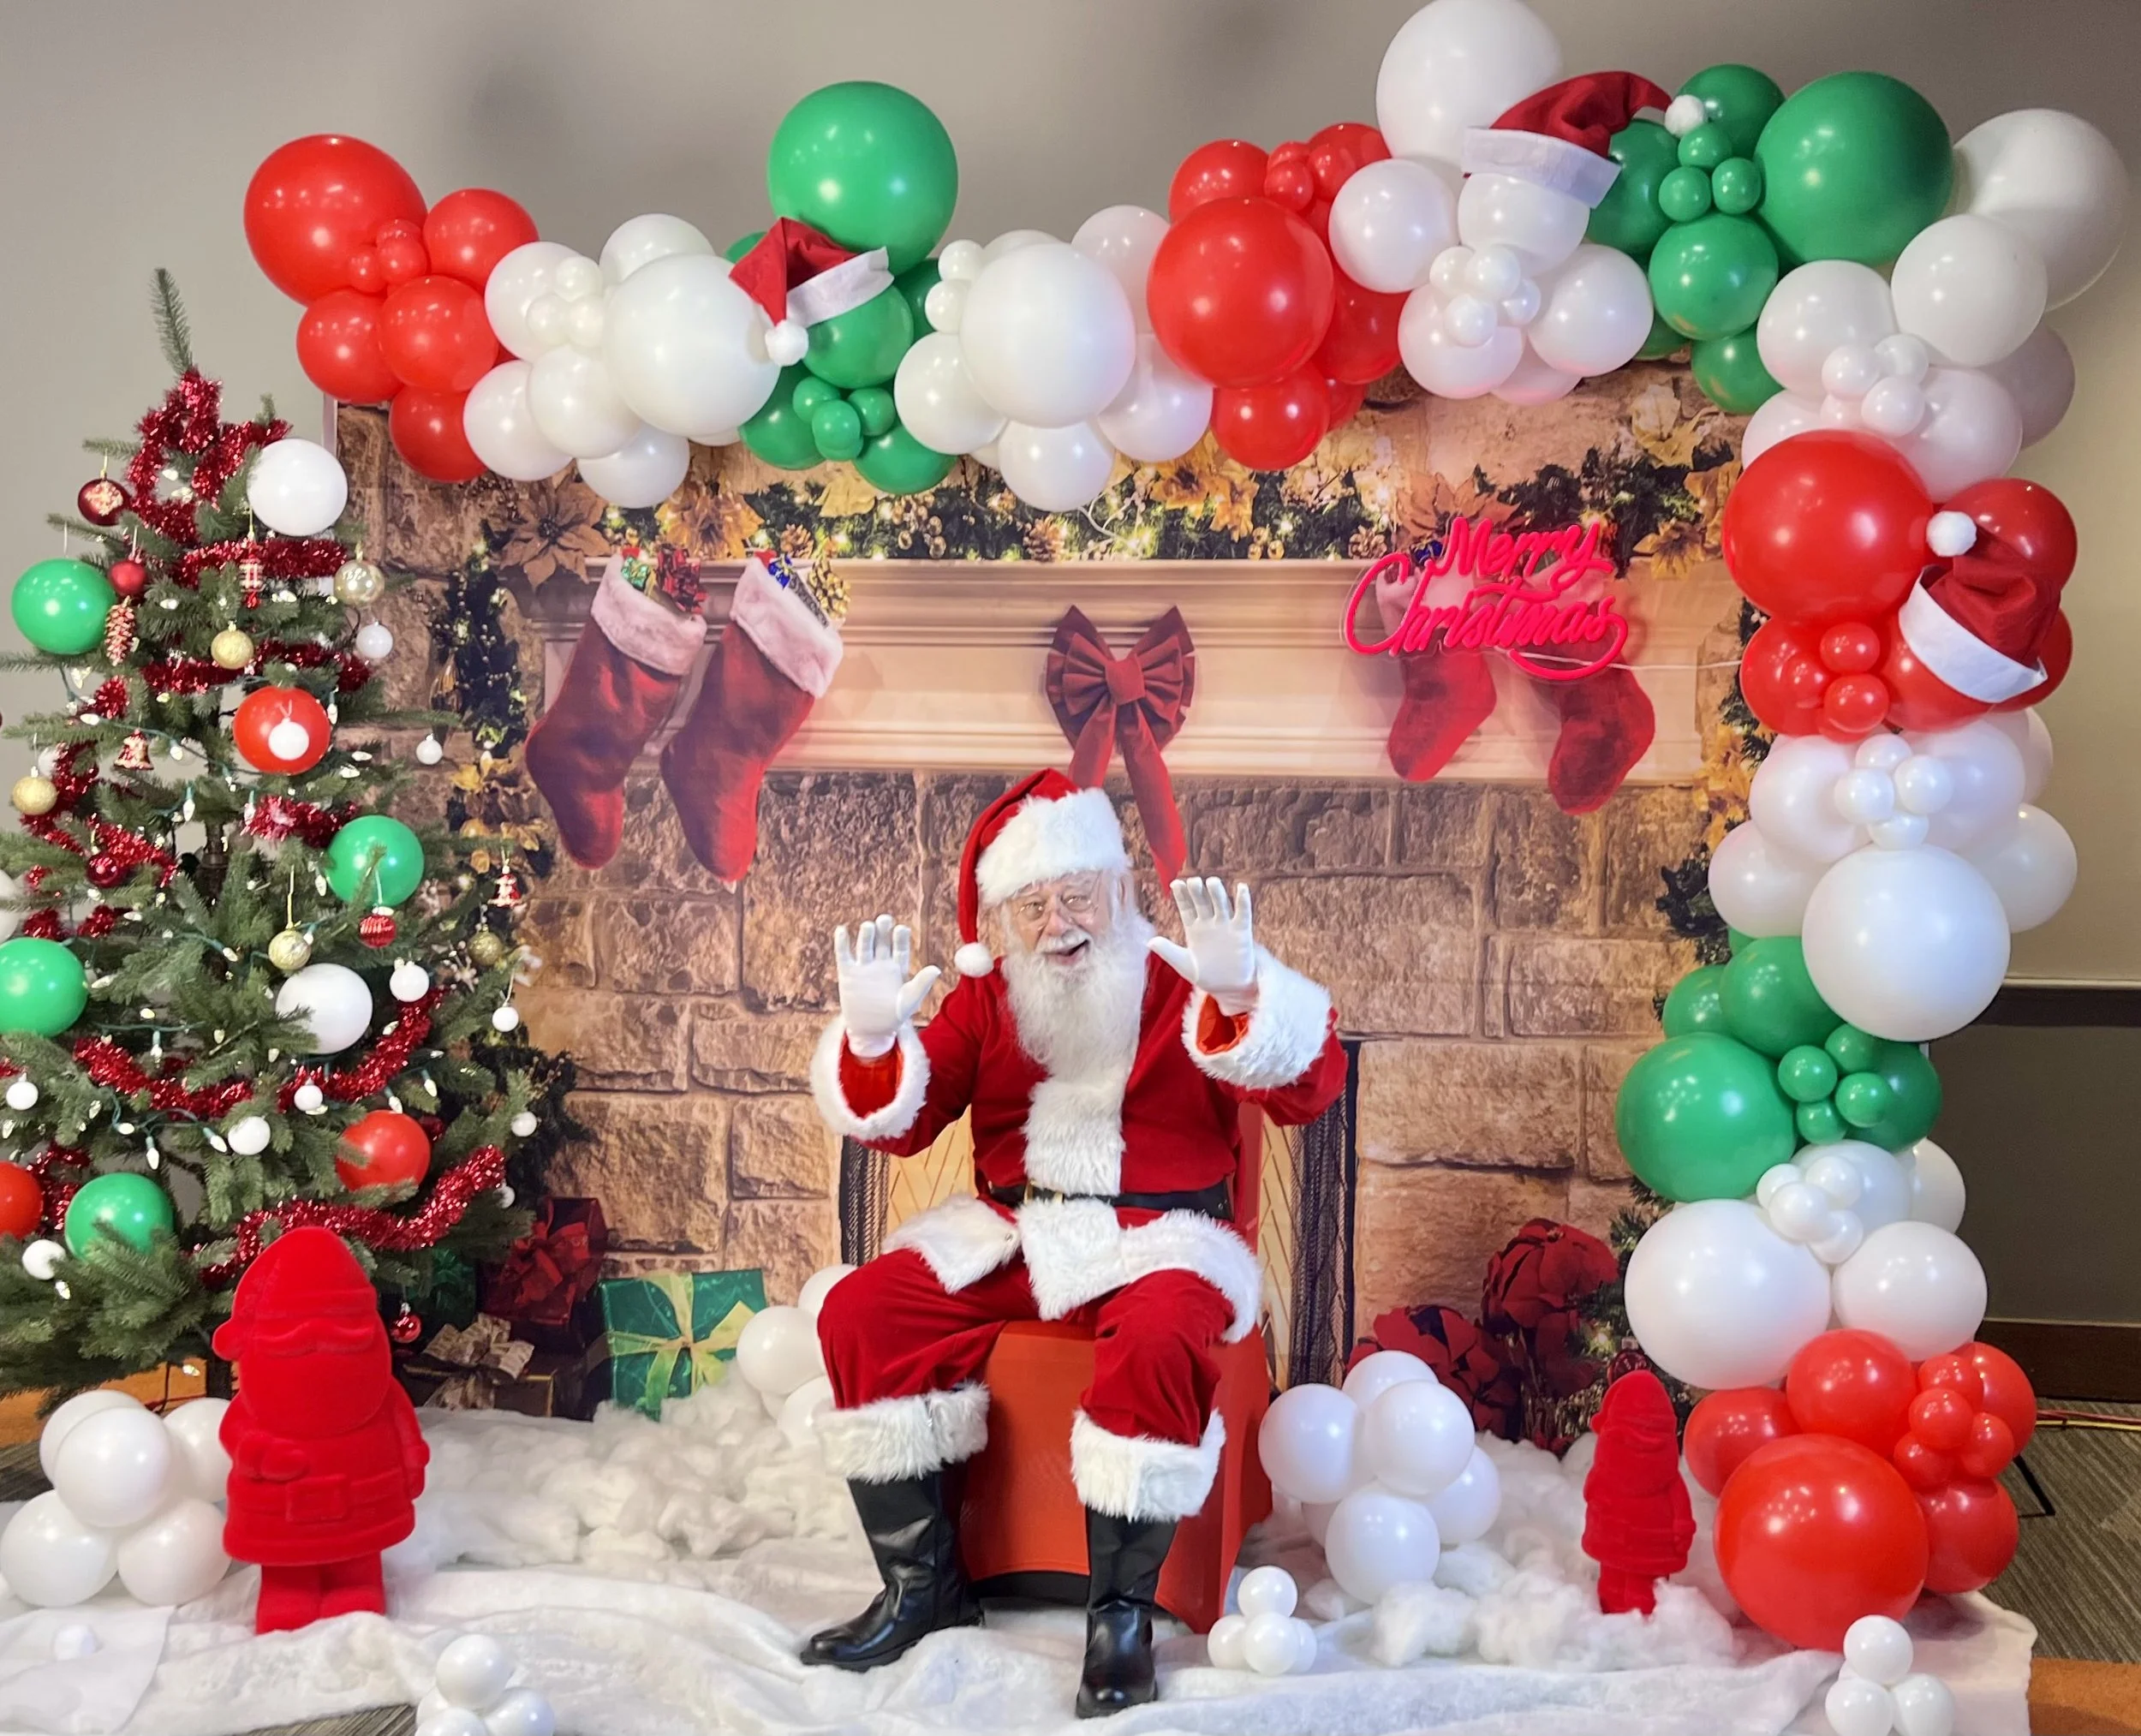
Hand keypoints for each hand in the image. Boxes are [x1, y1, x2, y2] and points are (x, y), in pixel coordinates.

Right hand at [835, 915, 940, 1058]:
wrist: (871, 1031)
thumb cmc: (894, 1016)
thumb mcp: (909, 1000)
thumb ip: (921, 984)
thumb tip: (936, 969)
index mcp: (898, 967)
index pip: (900, 948)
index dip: (900, 938)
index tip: (901, 929)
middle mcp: (881, 963)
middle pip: (882, 942)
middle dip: (883, 930)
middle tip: (884, 920)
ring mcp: (864, 967)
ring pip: (865, 946)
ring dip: (866, 935)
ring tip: (868, 927)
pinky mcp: (848, 973)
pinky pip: (844, 954)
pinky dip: (842, 942)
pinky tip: (842, 930)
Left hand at [1148, 877, 1259, 1014]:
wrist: (1230, 988)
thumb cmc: (1206, 975)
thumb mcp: (1184, 964)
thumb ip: (1168, 952)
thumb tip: (1149, 941)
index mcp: (1193, 928)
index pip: (1186, 907)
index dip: (1181, 895)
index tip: (1175, 884)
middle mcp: (1209, 922)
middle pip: (1202, 902)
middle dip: (1197, 891)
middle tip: (1192, 881)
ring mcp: (1225, 925)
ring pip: (1220, 904)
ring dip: (1217, 893)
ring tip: (1212, 882)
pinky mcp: (1242, 931)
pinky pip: (1242, 913)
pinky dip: (1242, 901)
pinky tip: (1241, 887)